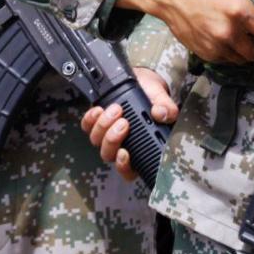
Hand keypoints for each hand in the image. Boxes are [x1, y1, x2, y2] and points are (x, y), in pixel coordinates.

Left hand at [80, 67, 176, 182]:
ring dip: (103, 126)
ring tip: (116, 110)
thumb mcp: (163, 101)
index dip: (124, 166)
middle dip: (113, 139)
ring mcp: (106, 134)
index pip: (129, 170)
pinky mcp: (95, 121)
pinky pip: (86, 126)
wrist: (142, 83)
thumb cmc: (153, 98)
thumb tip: (160, 114)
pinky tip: (99, 110)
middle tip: (124, 123)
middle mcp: (121, 145)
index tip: (125, 153)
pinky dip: (90, 119)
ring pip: (96, 141)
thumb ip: (167, 108)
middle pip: (108, 154)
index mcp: (140, 149)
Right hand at [118, 0, 253, 66]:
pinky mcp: (205, 52)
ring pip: (242, 59)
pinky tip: (220, 36)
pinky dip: (227, 52)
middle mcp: (229, 31)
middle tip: (251, 34)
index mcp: (240, 11)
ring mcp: (216, 44)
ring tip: (234, 34)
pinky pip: (225, 60)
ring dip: (243, 51)